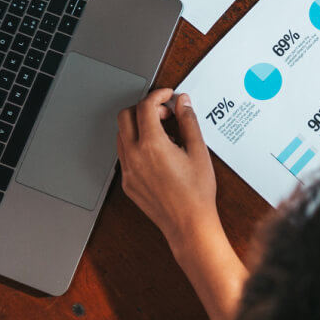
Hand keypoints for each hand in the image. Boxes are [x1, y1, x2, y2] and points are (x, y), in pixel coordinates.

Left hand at [117, 88, 220, 247]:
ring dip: (138, 126)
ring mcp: (128, 170)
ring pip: (121, 134)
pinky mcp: (127, 182)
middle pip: (125, 116)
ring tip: (162, 133)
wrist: (188, 223)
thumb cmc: (196, 192)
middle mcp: (134, 156)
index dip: (158, 95)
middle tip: (164, 113)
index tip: (167, 96)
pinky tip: (156, 152)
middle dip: (143, 108)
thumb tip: (183, 103)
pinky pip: (124, 154)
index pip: (145, 107)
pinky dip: (136, 143)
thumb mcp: (198, 151)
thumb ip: (188, 121)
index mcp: (152, 145)